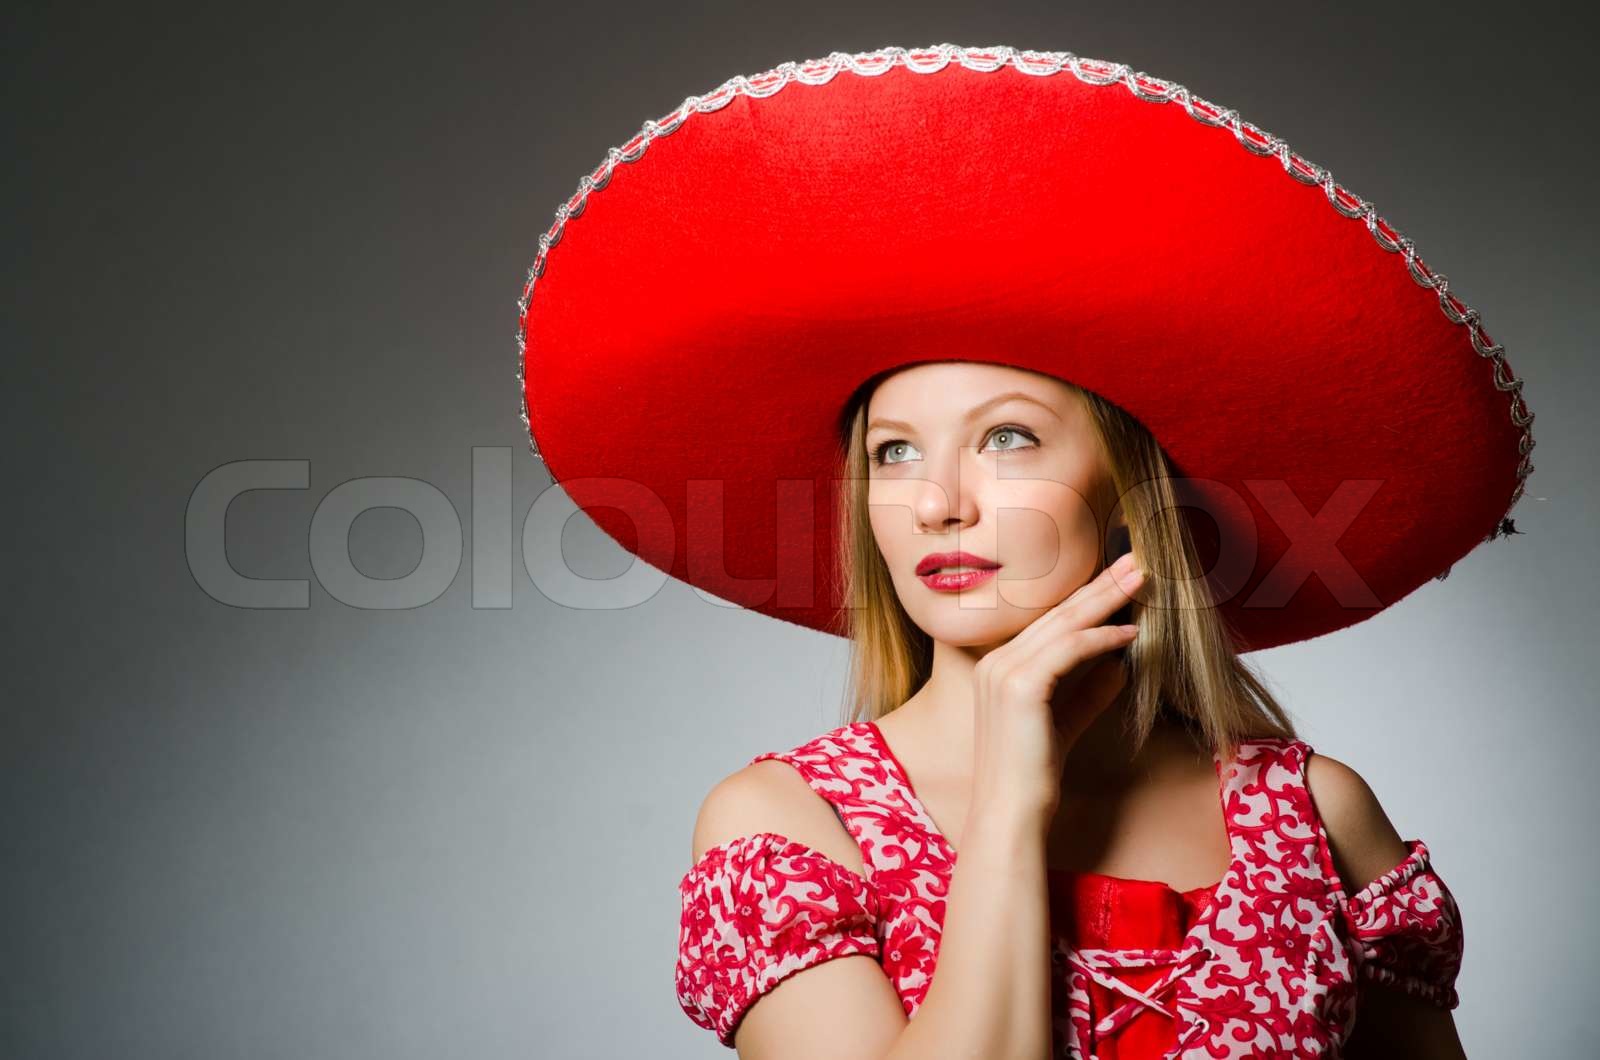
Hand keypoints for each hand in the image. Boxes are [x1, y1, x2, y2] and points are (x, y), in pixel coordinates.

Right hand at [967, 550, 1144, 826]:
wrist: (1011, 813)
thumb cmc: (1033, 777)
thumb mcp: (1065, 724)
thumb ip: (1086, 693)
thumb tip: (1118, 666)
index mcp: (997, 667)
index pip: (1048, 623)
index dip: (1086, 599)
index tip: (1119, 580)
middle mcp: (994, 661)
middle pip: (1057, 614)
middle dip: (1100, 585)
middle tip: (1135, 560)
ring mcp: (1002, 670)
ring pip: (1064, 623)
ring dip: (1107, 598)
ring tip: (1141, 578)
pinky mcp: (1020, 685)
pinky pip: (1069, 649)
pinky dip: (1102, 637)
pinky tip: (1130, 631)